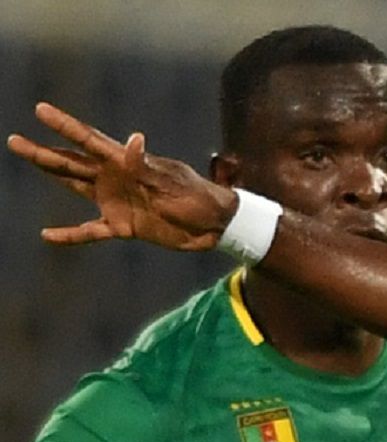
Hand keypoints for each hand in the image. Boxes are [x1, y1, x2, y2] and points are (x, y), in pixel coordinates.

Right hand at [6, 102, 235, 250]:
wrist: (215, 226)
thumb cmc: (198, 197)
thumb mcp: (172, 181)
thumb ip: (145, 165)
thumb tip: (131, 140)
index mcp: (127, 162)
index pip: (89, 140)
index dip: (65, 126)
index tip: (40, 110)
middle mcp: (115, 178)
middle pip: (72, 161)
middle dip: (44, 151)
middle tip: (15, 140)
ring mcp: (116, 201)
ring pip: (75, 186)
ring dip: (52, 175)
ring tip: (29, 160)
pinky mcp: (123, 226)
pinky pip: (90, 231)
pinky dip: (71, 234)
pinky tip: (48, 235)